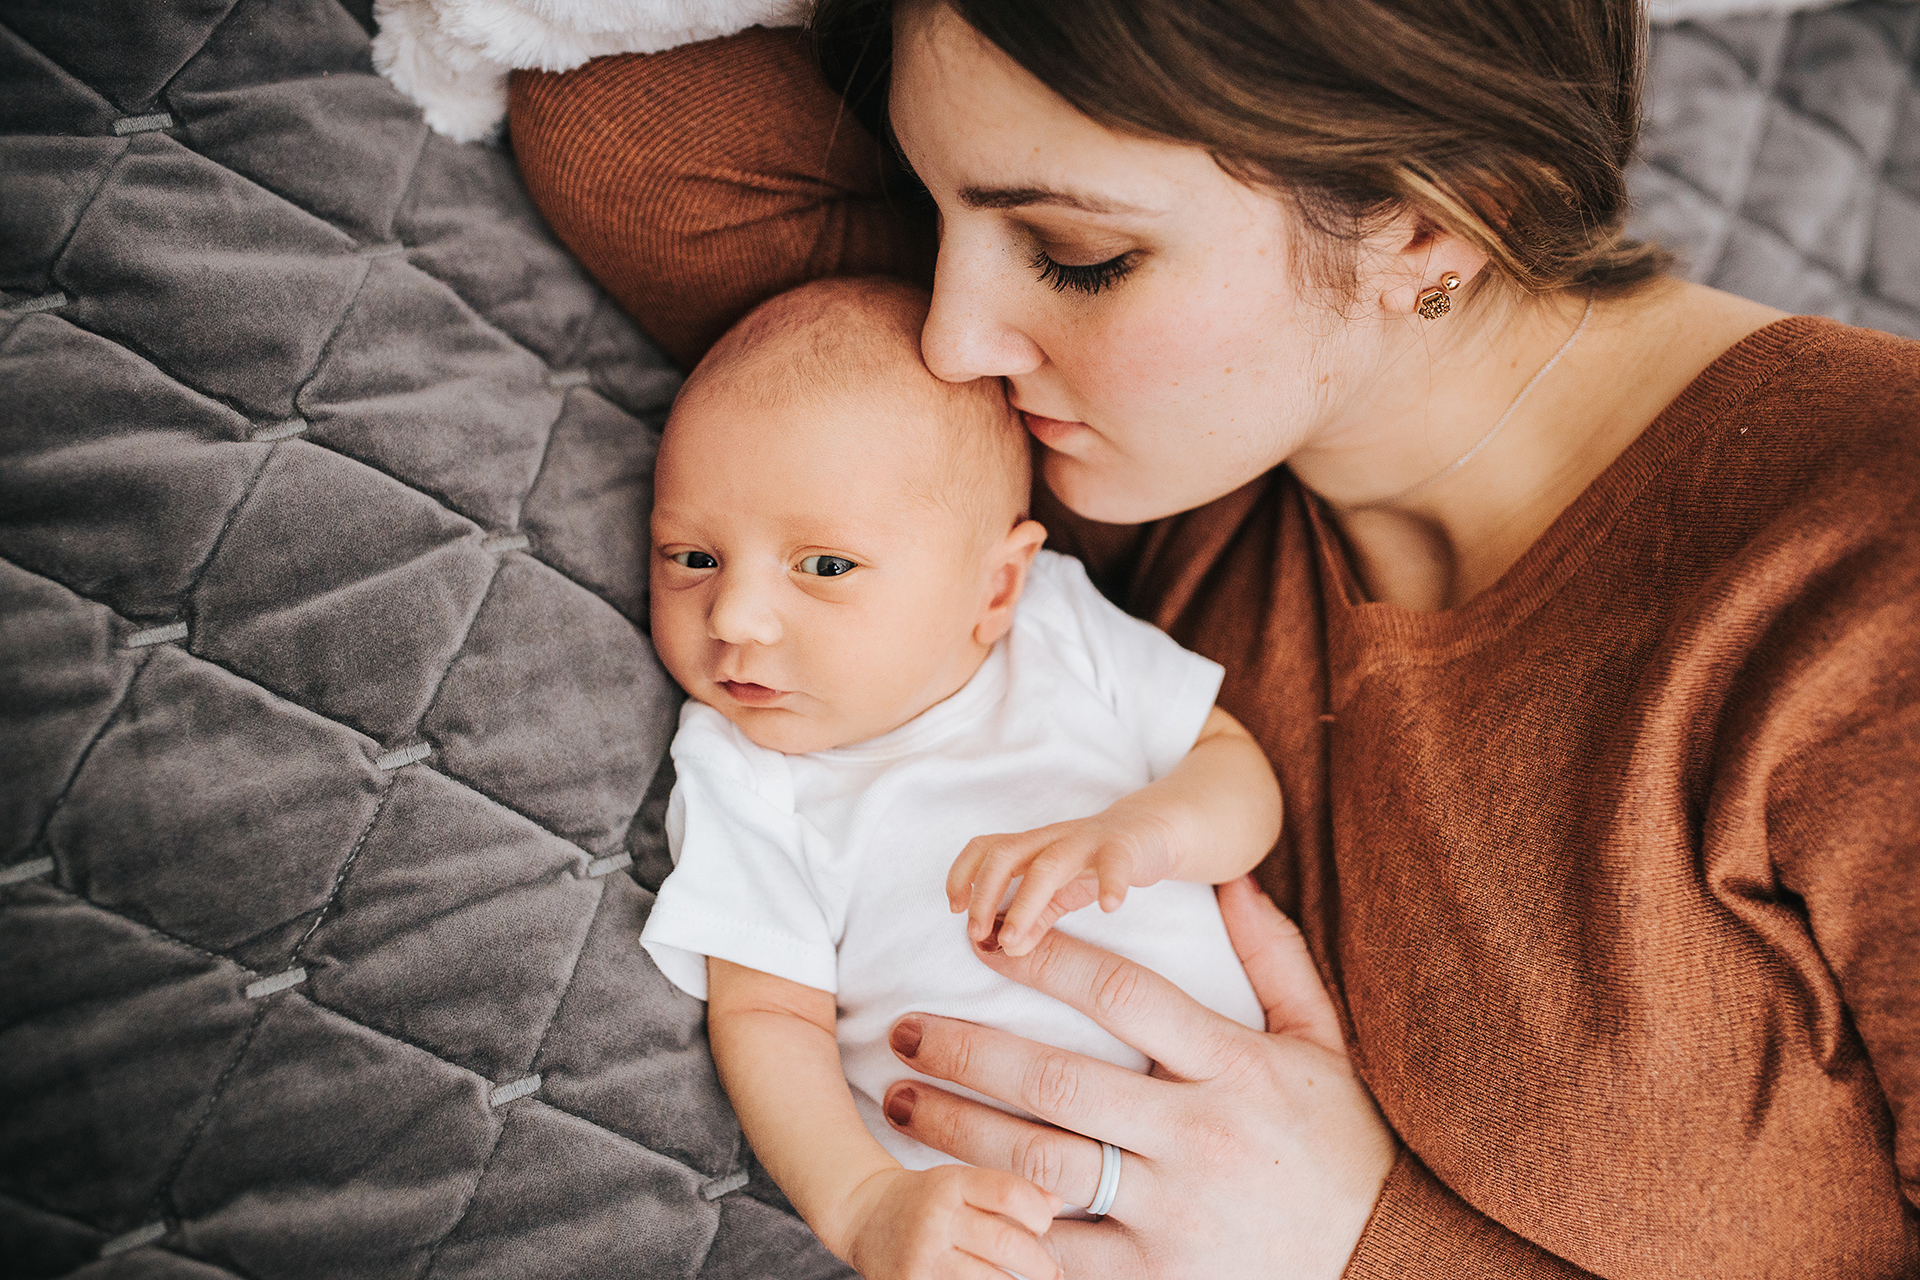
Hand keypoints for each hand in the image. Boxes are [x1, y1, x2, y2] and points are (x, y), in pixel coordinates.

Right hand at [837, 1164, 1060, 1279]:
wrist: (864, 1216)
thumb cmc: (926, 1200)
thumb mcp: (962, 1182)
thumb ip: (1011, 1190)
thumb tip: (1058, 1204)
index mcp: (951, 1183)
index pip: (1008, 1192)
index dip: (1037, 1213)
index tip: (1044, 1226)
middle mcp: (936, 1218)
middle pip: (1007, 1244)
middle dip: (1041, 1264)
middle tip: (1053, 1271)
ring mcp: (922, 1258)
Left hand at [882, 877, 1397, 1279]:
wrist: (1389, 1261)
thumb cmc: (1343, 1142)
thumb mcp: (1321, 1042)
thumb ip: (1273, 957)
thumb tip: (1229, 877)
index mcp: (1232, 1066)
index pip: (1122, 994)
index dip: (1045, 958)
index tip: (981, 940)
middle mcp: (1197, 1136)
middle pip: (1057, 1081)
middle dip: (966, 1050)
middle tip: (900, 1030)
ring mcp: (1173, 1213)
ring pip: (1040, 1165)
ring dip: (956, 1131)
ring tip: (899, 1101)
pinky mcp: (1157, 1277)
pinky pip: (1062, 1254)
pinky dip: (998, 1225)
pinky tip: (943, 1197)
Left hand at [947, 805, 1178, 957]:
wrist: (1150, 833)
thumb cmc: (1096, 863)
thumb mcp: (1060, 894)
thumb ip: (1034, 919)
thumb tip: (1006, 949)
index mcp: (1032, 847)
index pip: (985, 847)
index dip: (962, 873)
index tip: (954, 909)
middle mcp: (1052, 840)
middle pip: (1005, 854)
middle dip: (984, 893)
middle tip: (977, 934)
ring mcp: (1087, 841)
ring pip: (1049, 863)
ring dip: (1026, 903)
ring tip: (1015, 940)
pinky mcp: (1124, 847)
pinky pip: (1115, 862)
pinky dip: (1112, 883)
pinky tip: (1110, 908)